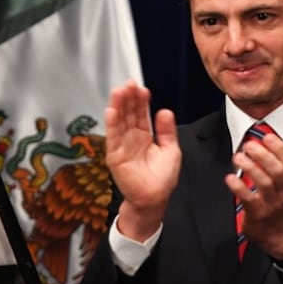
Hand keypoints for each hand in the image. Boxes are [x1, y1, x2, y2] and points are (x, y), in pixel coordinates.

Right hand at [105, 80, 181, 241]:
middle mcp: (131, 139)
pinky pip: (113, 138)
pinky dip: (112, 124)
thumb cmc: (162, 179)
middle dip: (128, 99)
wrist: (154, 200)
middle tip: (129, 84)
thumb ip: (166, 131)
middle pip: (128, 115)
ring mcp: (122, 147)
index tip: (141, 88)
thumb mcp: (170, 150)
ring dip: (118, 107)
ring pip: (119, 122)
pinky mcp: (115, 157)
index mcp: (144, 136)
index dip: (140, 101)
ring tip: (119, 92)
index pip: (141, 114)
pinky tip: (112, 111)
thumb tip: (165, 111)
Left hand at [227, 129, 282, 258]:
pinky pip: (248, 198)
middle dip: (263, 155)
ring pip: (264, 183)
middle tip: (249, 145)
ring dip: (250, 167)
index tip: (267, 137)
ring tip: (238, 157)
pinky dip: (239, 187)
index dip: (279, 148)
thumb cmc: (279, 207)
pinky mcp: (257, 214)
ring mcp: (271, 204)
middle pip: (277, 171)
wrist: (278, 236)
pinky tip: (230, 177)